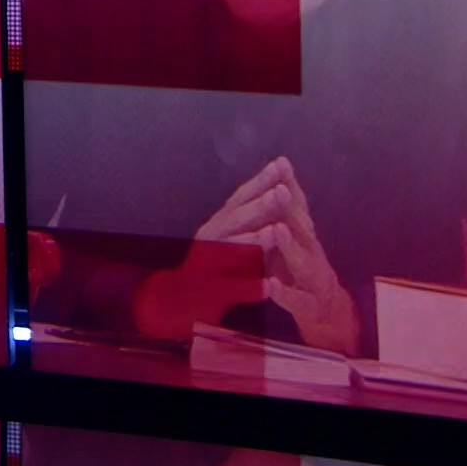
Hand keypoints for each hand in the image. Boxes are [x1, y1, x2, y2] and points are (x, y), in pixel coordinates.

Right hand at [135, 161, 293, 337]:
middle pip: (235, 220)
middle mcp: (209, 238)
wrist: (184, 301)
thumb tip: (278, 182)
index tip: (282, 165)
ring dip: (251, 242)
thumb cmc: (217, 263)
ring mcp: (206, 265)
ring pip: (229, 251)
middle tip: (282, 193)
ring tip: (273, 233)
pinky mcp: (210, 292)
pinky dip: (249, 288)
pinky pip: (231, 289)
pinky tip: (269, 286)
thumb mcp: (231, 233)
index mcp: (219, 223)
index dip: (260, 182)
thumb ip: (250, 214)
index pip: (240, 198)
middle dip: (260, 206)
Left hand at [248, 159, 360, 356]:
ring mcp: (314, 278)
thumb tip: (278, 180)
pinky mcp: (309, 305)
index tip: (280, 163)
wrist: (328, 313)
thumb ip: (288, 216)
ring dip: (290, 246)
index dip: (291, 185)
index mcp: (306, 236)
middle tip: (279, 189)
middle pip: (303, 228)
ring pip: (303, 261)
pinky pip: (296, 299)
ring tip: (277, 230)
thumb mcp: (296, 240)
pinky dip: (283, 292)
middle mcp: (313, 252)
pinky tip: (271, 284)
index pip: (299, 206)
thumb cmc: (303, 269)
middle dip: (291, 208)